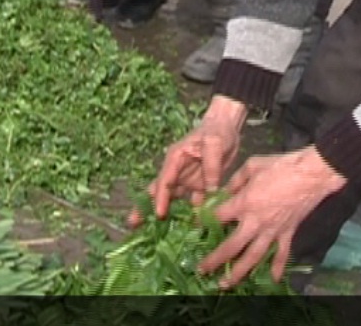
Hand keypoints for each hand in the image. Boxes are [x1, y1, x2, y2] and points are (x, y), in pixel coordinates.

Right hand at [129, 96, 246, 226]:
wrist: (227, 126)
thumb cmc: (217, 130)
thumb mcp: (214, 143)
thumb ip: (211, 166)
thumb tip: (210, 191)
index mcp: (175, 158)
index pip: (164, 180)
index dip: (160, 198)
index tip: (158, 214)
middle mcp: (177, 170)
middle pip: (159, 192)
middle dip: (146, 208)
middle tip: (133, 226)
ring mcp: (187, 178)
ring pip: (173, 200)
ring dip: (165, 215)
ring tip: (156, 235)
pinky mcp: (199, 184)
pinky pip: (193, 203)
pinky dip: (191, 215)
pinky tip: (190, 231)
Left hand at [198, 147, 346, 288]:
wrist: (311, 174)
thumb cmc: (281, 166)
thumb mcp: (252, 165)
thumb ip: (236, 180)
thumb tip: (227, 190)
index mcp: (244, 203)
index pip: (218, 216)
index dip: (204, 221)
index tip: (196, 226)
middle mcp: (256, 221)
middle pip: (232, 246)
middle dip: (215, 260)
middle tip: (202, 270)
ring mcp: (273, 230)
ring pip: (253, 256)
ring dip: (239, 272)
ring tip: (225, 284)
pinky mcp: (288, 233)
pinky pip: (281, 254)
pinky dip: (277, 267)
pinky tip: (271, 280)